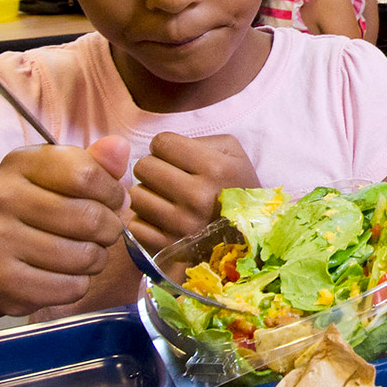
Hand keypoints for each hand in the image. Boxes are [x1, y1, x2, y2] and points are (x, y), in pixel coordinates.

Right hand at [0, 136, 128, 316]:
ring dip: (97, 258)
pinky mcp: (2, 281)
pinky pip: (70, 287)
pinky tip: (65, 274)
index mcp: (19, 163)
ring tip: (85, 253)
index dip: (113, 193)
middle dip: (110, 229)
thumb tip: (120, 148)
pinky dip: (79, 284)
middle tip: (104, 232)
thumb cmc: (42, 209)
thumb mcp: (65, 177)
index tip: (112, 201)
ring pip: (84, 256)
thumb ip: (97, 163)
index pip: (86, 175)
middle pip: (89, 218)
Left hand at [127, 133, 259, 250]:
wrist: (251, 236)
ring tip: (165, 198)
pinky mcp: (169, 247)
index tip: (176, 157)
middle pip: (144, 166)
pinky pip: (135, 225)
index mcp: (215, 169)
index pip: (161, 142)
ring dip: (147, 194)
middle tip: (169, 177)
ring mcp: (182, 225)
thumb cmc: (237, 187)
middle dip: (154, 167)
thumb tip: (161, 145)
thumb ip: (200, 139)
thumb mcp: (233, 154)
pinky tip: (161, 219)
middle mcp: (197, 197)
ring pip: (135, 195)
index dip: (166, 146)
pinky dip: (144, 221)